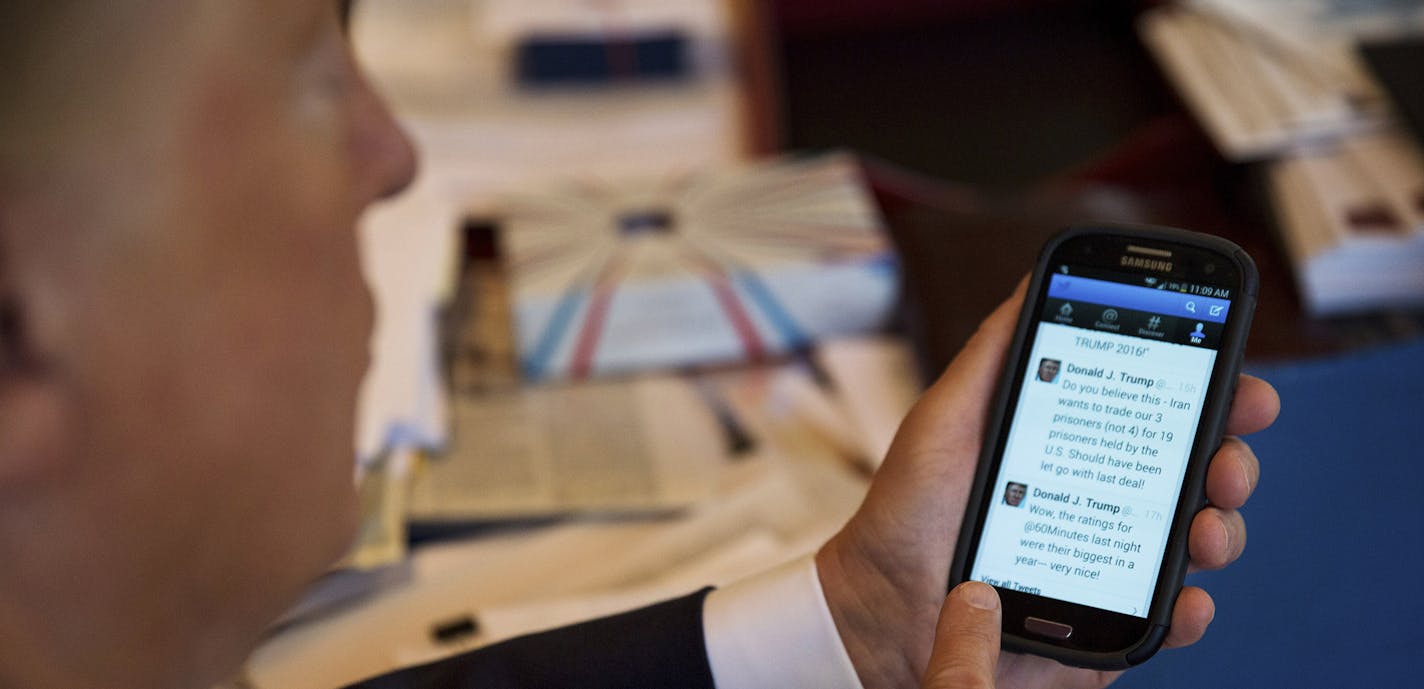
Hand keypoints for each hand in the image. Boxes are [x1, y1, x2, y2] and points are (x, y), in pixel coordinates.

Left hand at [816, 279, 1278, 688]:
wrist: (880, 604)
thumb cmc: (908, 508)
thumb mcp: (946, 418)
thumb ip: (994, 354)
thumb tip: (1035, 278)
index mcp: (1079, 446)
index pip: (1163, 413)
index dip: (1216, 394)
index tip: (1244, 382)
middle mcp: (1106, 497)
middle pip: (1199, 473)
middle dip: (1232, 460)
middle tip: (1225, 463)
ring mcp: (1112, 561)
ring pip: (1199, 542)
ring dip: (1222, 531)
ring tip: (1202, 531)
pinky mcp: (1106, 622)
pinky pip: (1165, 617)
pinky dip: (1189, 609)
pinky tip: (1184, 598)